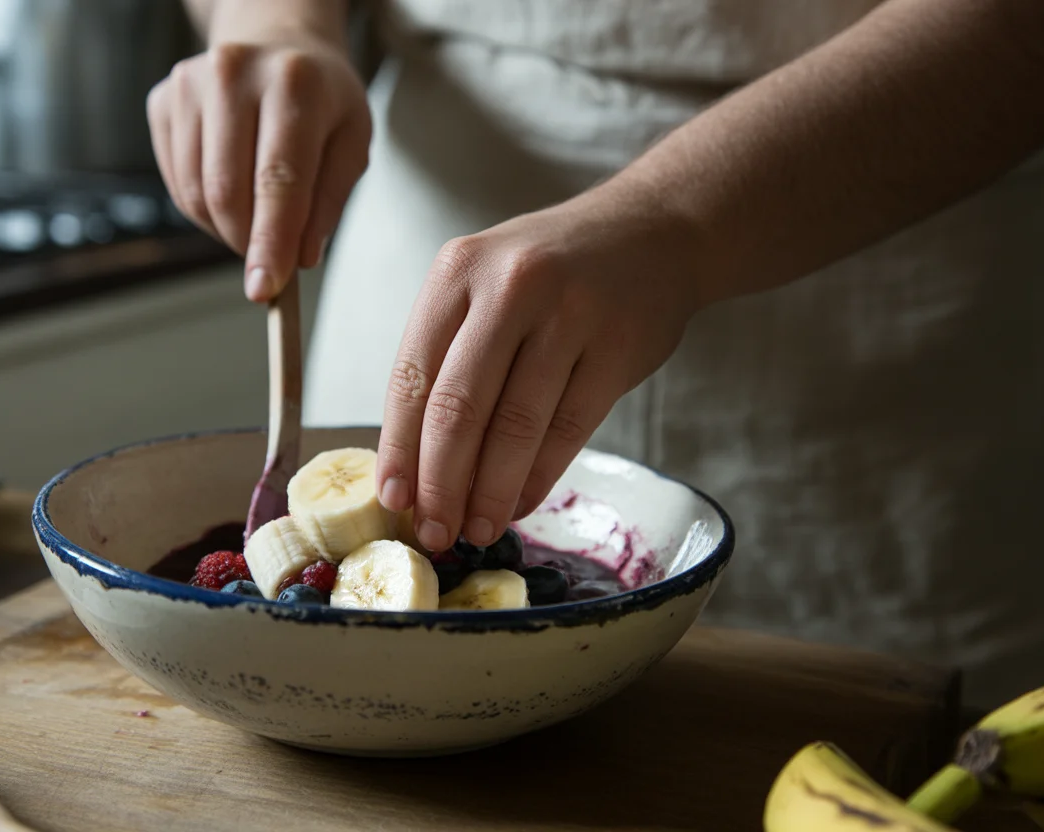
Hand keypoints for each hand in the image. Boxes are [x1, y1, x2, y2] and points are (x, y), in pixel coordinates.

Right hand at [146, 37, 369, 300]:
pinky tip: (232, 192)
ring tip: (259, 216)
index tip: (266, 288)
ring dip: (227, 229)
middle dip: (249, 243)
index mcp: (293, 83)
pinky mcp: (162, 101)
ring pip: (197, 194)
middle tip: (272, 258)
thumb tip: (299, 258)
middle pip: (228, 192)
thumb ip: (328, 202)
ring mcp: (188, 84)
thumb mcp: (351, 143)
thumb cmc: (322, 102)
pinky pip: (178, 184)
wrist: (277, 43)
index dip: (270, 241)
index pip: (278, 180)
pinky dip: (206, 209)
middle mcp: (233, 74)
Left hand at [376, 186, 702, 551]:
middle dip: (440, 483)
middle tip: (432, 531)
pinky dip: (538, 477)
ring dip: (490, 492)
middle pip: (459, 407)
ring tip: (475, 529)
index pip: (413, 375)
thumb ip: (449, 354)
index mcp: (458, 271)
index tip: (393, 499)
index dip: (400, 448)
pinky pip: (568, 430)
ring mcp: (569, 315)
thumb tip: (414, 461)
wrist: (650, 232)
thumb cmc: (551, 271)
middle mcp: (510, 287)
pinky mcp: (617, 348)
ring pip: (515, 426)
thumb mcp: (485, 283)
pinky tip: (519, 503)